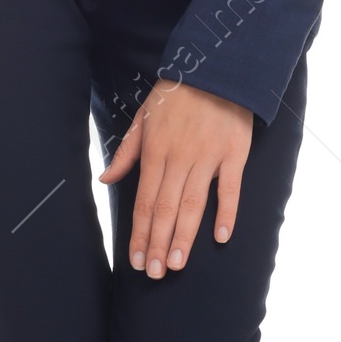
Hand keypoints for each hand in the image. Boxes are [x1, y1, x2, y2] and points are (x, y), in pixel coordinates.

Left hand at [99, 80, 252, 276]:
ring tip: (176, 265)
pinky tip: (220, 238)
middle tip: (154, 273)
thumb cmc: (177, 94)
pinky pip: (230, 189)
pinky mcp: (235, 154)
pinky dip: (226, 213)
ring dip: (184, 237)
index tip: (136, 259)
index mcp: (155, 151)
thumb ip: (126, 152)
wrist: (217, 68)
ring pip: (193, 204)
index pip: (144, 201)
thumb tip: (105, 180)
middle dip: (157, 244)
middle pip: (165, 209)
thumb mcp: (143, 116)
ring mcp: (209, 157)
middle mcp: (180, 158)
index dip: (139, 233)